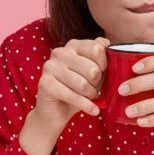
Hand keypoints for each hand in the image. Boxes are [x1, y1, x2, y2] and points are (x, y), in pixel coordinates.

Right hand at [19, 37, 108, 154]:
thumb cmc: (78, 89)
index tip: (103, 73)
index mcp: (73, 45)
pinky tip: (93, 110)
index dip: (105, 65)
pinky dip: (86, 106)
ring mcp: (50, 66)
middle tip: (94, 89)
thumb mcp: (94, 73)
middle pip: (92, 69)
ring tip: (90, 98)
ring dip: (91, 95)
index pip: (97, 48)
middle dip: (97, 84)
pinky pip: (73, 96)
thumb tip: (108, 44)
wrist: (56, 110)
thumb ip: (102, 58)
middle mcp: (60, 52)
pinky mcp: (45, 83)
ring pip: (83, 84)